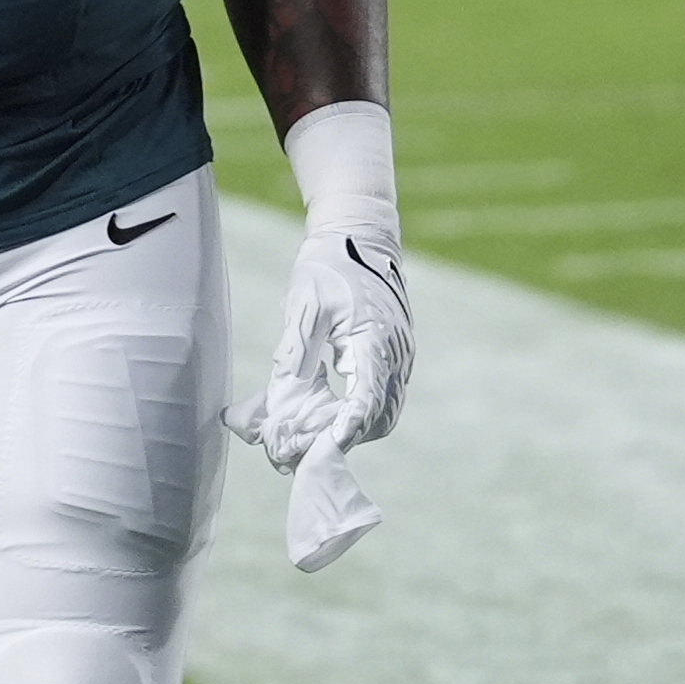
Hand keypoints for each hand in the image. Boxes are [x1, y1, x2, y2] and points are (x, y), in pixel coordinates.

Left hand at [226, 226, 412, 471]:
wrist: (359, 235)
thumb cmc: (328, 266)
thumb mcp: (305, 303)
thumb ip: (296, 350)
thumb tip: (283, 397)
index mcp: (374, 340)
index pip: (366, 400)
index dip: (344, 429)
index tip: (321, 449)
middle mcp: (395, 352)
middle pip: (380, 416)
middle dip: (347, 436)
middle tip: (309, 445)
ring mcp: (401, 354)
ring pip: (386, 411)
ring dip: (356, 427)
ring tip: (316, 432)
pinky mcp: (397, 353)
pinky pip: (386, 395)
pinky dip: (363, 410)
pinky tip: (332, 408)